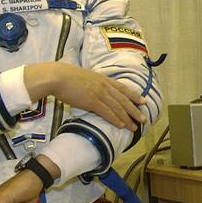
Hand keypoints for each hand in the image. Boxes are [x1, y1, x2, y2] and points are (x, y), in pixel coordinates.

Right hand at [24, 62, 144, 129]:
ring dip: (128, 118)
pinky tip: (121, 125)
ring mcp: (99, 94)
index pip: (123, 88)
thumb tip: (95, 89)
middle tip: (143, 119)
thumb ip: (93, 83)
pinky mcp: (92, 102)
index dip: (134, 95)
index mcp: (103, 79)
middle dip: (135, 110)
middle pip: (124, 100)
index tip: (143, 101)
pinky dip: (115, 119)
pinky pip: (107, 112)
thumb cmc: (67, 76)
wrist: (57, 76)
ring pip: (118, 108)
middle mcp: (104, 86)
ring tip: (134, 127)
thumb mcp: (85, 77)